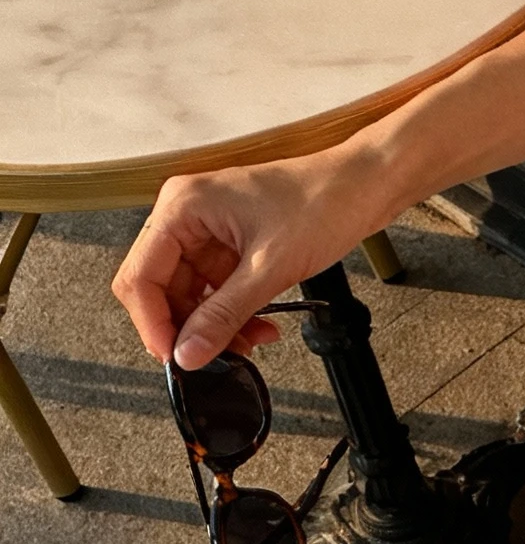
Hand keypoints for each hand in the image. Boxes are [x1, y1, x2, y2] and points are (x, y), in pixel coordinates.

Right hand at [113, 150, 381, 367]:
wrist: (364, 185)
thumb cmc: (323, 201)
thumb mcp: (270, 268)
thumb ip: (224, 314)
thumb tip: (188, 353)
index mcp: (182, 206)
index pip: (141, 276)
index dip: (154, 323)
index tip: (176, 357)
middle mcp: (187, 215)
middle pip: (160, 289)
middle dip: (188, 328)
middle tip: (213, 358)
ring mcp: (208, 230)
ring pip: (190, 295)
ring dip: (214, 326)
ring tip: (247, 345)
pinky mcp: (230, 244)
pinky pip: (215, 290)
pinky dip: (232, 314)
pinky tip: (258, 328)